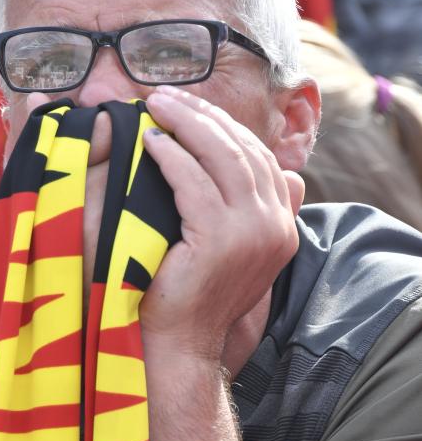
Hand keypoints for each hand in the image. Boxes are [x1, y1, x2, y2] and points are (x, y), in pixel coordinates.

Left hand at [141, 86, 303, 361]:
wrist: (180, 344)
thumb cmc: (192, 296)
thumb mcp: (231, 248)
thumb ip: (253, 211)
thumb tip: (290, 177)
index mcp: (282, 225)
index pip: (260, 158)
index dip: (225, 126)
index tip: (190, 108)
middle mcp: (276, 226)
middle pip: (243, 150)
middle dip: (202, 116)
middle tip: (164, 96)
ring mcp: (253, 233)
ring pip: (222, 157)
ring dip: (186, 124)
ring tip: (154, 107)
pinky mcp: (221, 239)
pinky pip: (193, 182)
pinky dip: (170, 156)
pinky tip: (150, 143)